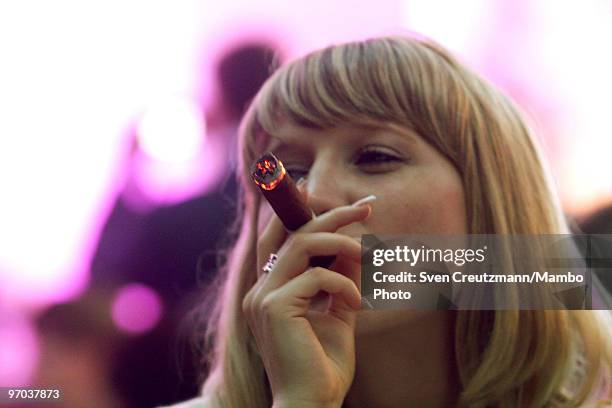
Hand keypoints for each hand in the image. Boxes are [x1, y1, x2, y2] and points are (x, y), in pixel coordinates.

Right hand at [242, 191, 370, 407]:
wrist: (313, 403)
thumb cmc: (324, 365)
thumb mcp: (338, 312)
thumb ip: (342, 279)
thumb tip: (355, 246)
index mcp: (268, 290)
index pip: (278, 238)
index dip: (299, 212)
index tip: (325, 196)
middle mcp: (259, 289)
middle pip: (291, 232)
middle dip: (329, 214)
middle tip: (366, 207)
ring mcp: (262, 297)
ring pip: (302, 244)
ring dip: (341, 242)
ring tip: (368, 252)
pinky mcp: (274, 307)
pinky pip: (316, 277)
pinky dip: (344, 284)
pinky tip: (357, 302)